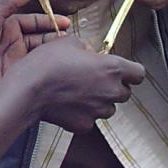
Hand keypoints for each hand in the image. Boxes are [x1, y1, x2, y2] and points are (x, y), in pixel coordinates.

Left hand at [0, 0, 69, 101]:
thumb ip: (12, 1)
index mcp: (9, 25)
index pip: (36, 21)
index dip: (51, 21)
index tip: (67, 22)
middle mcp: (15, 41)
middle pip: (41, 38)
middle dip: (57, 37)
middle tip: (74, 39)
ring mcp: (16, 60)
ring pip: (40, 54)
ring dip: (54, 53)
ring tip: (71, 52)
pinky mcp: (15, 77)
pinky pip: (33, 72)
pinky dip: (45, 69)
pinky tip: (58, 68)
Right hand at [10, 36, 145, 131]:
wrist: (28, 89)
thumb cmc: (49, 61)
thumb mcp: (70, 42)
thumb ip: (87, 48)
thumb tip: (91, 54)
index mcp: (112, 68)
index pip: (139, 74)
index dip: (131, 71)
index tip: (122, 69)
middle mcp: (110, 92)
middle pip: (125, 93)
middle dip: (114, 86)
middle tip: (96, 78)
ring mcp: (98, 111)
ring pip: (109, 107)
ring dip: (101, 100)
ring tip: (81, 91)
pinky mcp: (84, 126)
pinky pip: (91, 119)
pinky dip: (85, 113)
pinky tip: (70, 104)